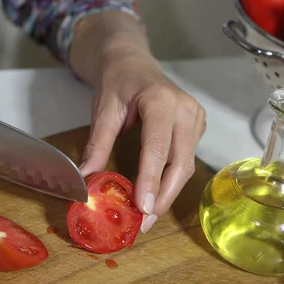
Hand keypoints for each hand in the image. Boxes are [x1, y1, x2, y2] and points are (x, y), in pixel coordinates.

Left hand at [78, 46, 205, 232]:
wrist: (132, 61)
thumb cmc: (118, 81)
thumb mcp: (103, 110)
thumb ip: (97, 144)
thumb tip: (86, 178)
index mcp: (161, 101)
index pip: (158, 148)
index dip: (151, 180)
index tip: (142, 208)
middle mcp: (185, 109)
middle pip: (180, 163)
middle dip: (163, 196)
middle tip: (145, 222)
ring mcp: (195, 118)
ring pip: (186, 165)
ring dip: (168, 193)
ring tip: (148, 215)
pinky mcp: (197, 126)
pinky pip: (186, 159)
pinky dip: (172, 180)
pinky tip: (156, 194)